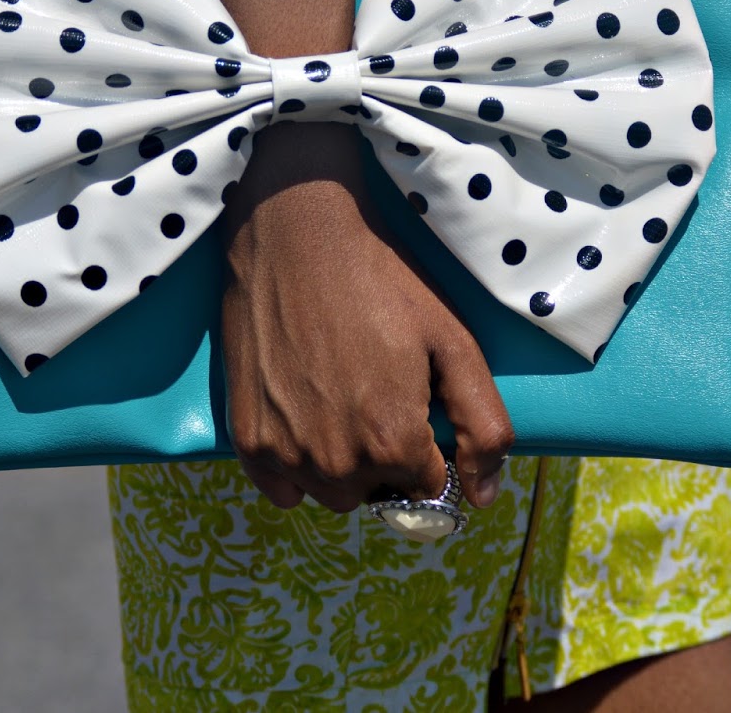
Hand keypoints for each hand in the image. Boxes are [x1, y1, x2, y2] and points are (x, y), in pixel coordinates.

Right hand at [221, 122, 513, 513]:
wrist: (294, 234)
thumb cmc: (381, 280)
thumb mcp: (453, 341)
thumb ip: (482, 425)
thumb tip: (483, 496)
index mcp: (394, 443)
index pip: (427, 486)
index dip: (428, 446)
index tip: (413, 402)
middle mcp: (337, 462)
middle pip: (378, 492)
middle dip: (387, 457)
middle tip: (375, 392)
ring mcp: (286, 453)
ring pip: (332, 494)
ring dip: (344, 465)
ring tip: (340, 399)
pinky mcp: (247, 438)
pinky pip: (282, 490)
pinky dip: (297, 469)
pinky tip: (304, 417)